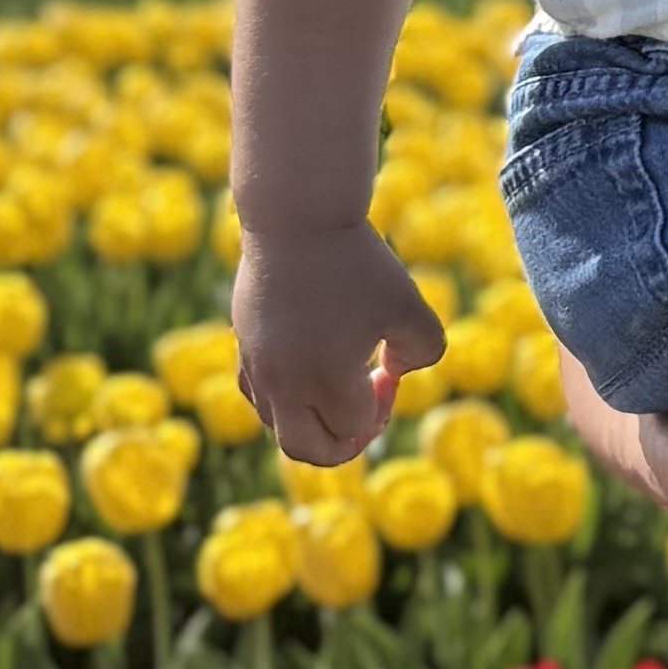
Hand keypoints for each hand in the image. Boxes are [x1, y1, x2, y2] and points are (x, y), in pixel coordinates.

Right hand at [234, 221, 448, 468]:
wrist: (296, 218)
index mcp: (325, 381)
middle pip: (308, 449)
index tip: (388, 368)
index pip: (355, 428)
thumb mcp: (410, 306)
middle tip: (367, 409)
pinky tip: (310, 365)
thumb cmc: (358, 263)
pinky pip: (259, 397)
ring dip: (313, 420)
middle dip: (344, 443)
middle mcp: (283, 385)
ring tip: (340, 383)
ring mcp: (257, 368)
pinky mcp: (243, 347)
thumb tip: (391, 373)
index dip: (383, 406)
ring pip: (278, 427)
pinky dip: (286, 400)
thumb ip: (423, 352)